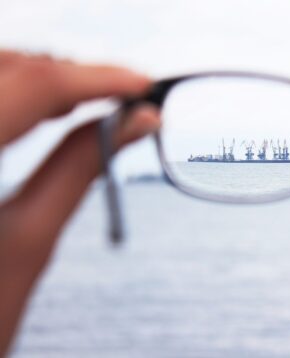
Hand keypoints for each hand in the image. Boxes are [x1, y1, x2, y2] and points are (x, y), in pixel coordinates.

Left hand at [0, 50, 160, 354]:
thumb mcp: (33, 238)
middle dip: (69, 75)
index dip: (98, 78)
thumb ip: (83, 167)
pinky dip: (14, 92)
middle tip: (123, 97)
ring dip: (40, 78)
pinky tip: (41, 107)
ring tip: (87, 101)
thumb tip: (138, 122)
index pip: (34, 87)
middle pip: (8, 68)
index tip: (143, 86)